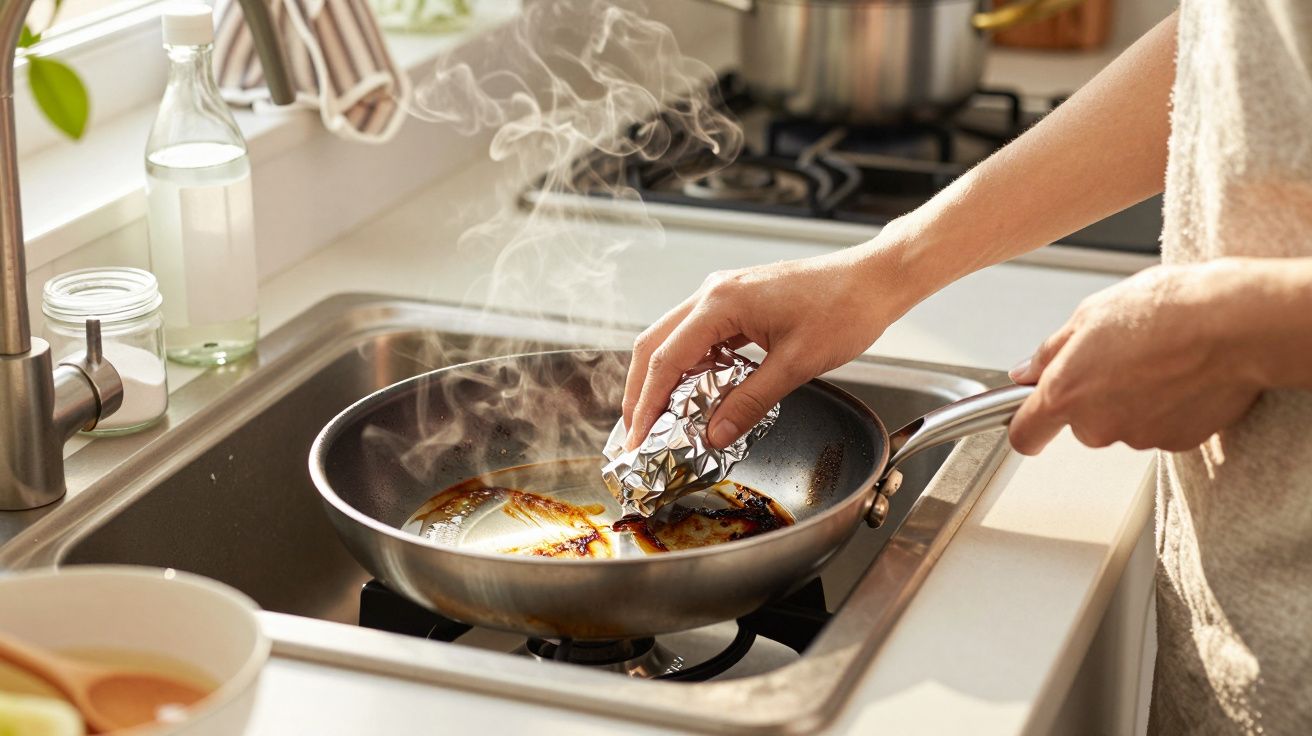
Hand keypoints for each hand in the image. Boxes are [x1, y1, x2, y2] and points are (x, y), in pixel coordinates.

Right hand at [622, 240, 916, 449]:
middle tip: (637, 432)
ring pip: (674, 338)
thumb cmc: (845, 309)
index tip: (636, 438)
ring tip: (662, 418)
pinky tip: (698, 392)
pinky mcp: (739, 300)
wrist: (876, 279)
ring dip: (664, 377)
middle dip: (641, 390)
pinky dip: (690, 365)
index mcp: (721, 303)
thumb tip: (713, 434)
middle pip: (655, 344)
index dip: (646, 403)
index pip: (665, 359)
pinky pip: (700, 334)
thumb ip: (749, 402)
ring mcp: (725, 293)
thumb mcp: (795, 366)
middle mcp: (714, 292)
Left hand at [1007, 261, 1268, 454]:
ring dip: (1133, 399)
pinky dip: (1167, 407)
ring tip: (1159, 359)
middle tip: (1120, 357)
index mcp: (1066, 393)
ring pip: (1123, 423)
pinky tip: (1183, 375)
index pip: (1025, 434)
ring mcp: (1138, 436)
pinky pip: (1160, 426)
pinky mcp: (1177, 442)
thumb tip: (1025, 372)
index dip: (1027, 427)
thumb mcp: (1090, 315)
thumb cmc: (1164, 310)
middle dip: (1094, 397)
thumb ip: (1050, 352)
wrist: (1233, 324)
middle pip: (1082, 423)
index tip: (1030, 422)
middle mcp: (1097, 425)